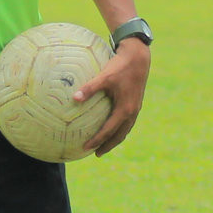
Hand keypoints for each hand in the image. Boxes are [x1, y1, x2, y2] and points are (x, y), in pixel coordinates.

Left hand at [73, 38, 148, 156]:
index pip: (108, 130)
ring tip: (104, 145)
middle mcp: (132, 112)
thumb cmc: (120, 67)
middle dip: (108, 145)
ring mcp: (135, 108)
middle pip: (119, 135)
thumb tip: (74, 98)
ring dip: (115, 139)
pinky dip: (120, 129)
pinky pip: (127, 122)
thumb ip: (89, 88)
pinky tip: (112, 127)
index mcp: (125, 109)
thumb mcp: (104, 77)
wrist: (138, 58)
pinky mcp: (136, 103)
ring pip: (125, 130)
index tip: (86, 147)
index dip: (97, 140)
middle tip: (96, 154)